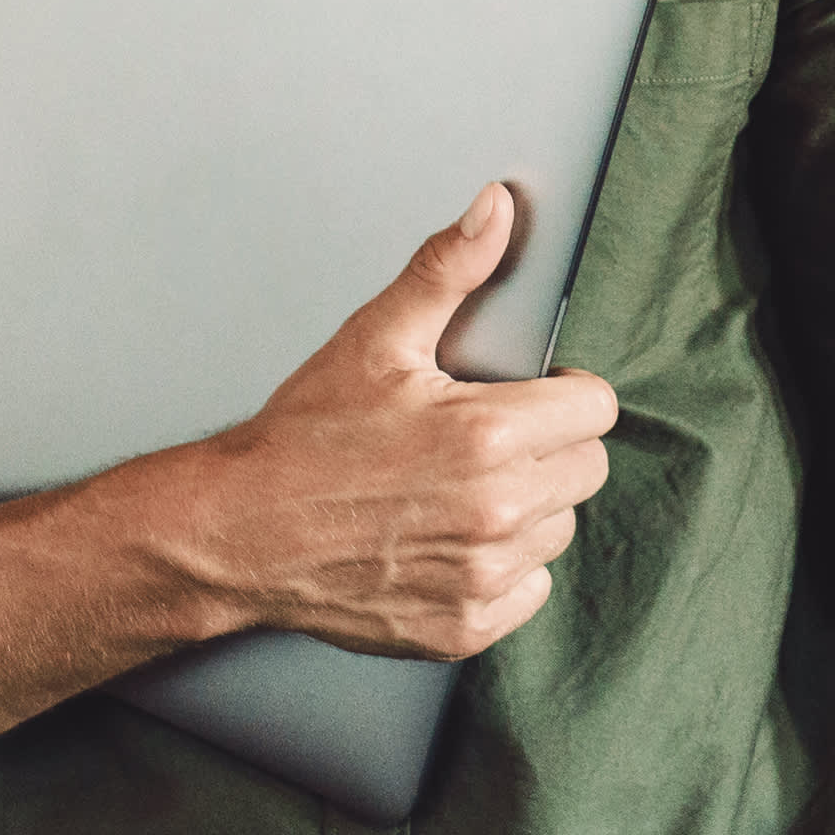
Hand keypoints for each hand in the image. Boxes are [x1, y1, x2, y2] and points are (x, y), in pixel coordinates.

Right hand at [121, 184, 617, 661]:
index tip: (524, 397)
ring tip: (456, 490)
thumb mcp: (373, 340)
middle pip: (587, 470)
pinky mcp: (465, 625)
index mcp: (488, 434)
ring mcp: (483, 575)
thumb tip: (497, 209)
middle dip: (546, 448)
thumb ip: (447, 270)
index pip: (596, 409)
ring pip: (558, 531)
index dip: (561, 394)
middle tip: (480, 441)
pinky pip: (528, 592)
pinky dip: (499, 570)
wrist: (237, 531)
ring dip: (525, 510)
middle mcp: (497, 510)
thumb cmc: (301, 437)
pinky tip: (444, 541)